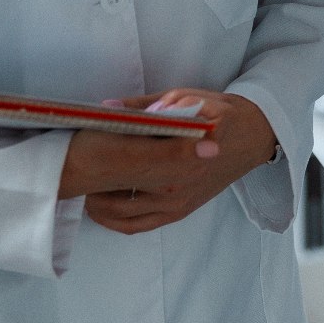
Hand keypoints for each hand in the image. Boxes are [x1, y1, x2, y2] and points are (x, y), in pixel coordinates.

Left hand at [59, 91, 278, 234]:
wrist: (253, 139)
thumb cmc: (219, 113)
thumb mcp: (184, 97)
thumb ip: (144, 107)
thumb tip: (107, 109)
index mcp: (178, 152)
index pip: (124, 156)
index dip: (96, 153)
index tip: (77, 145)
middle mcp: (175, 184)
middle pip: (115, 188)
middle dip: (90, 178)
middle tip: (71, 165)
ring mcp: (176, 204)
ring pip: (119, 212)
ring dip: (95, 200)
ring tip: (81, 182)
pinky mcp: (178, 213)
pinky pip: (136, 225)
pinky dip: (112, 219)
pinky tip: (99, 204)